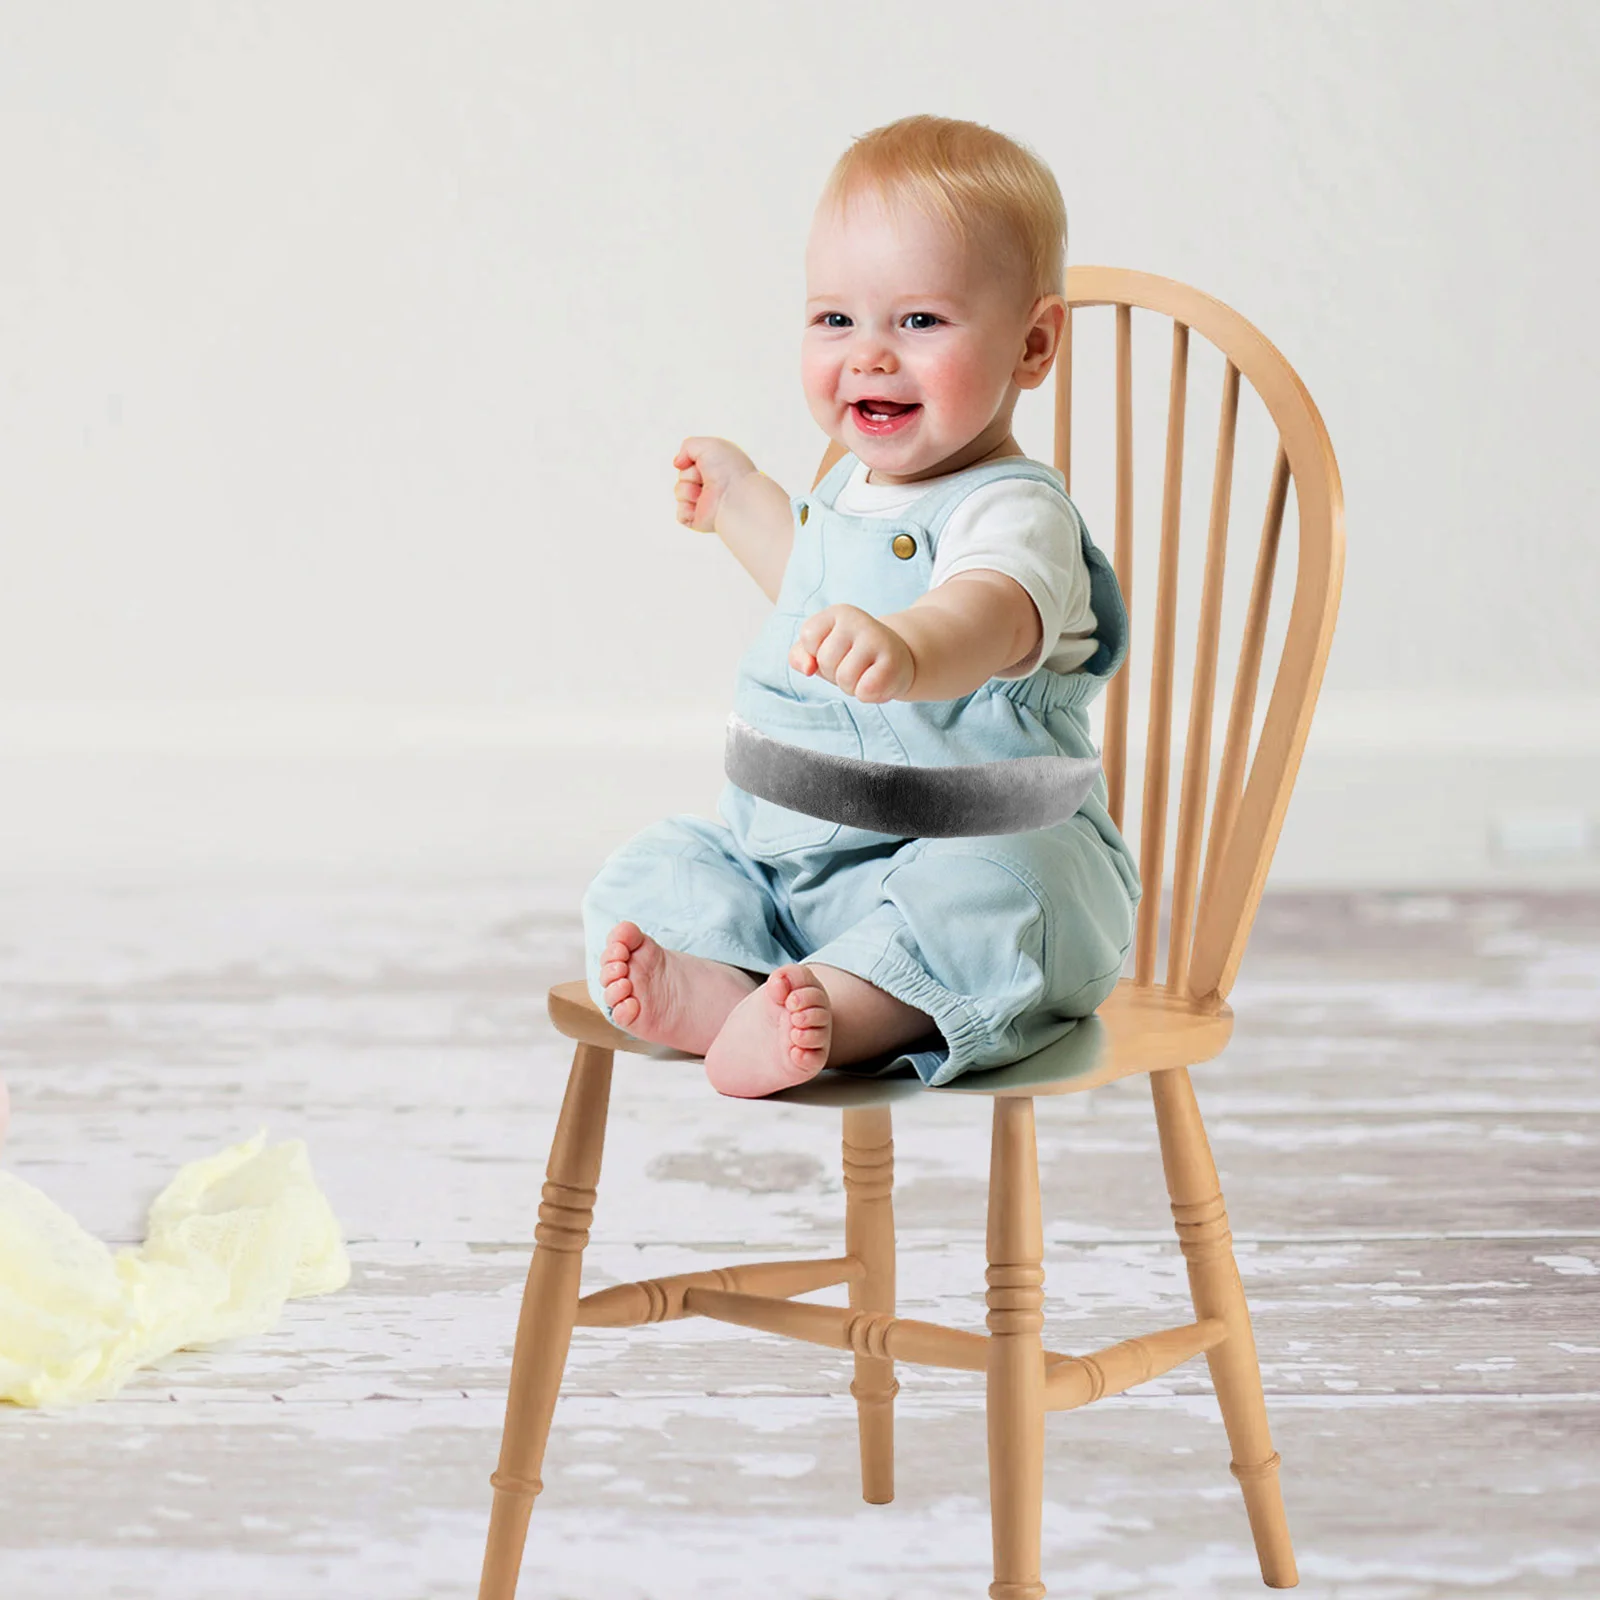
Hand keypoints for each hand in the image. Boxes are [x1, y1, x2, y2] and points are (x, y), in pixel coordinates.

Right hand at [673, 436, 759, 534]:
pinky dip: (687, 508)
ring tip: (705, 492)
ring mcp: (705, 503)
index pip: (692, 462)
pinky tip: (701, 506)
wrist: (735, 496)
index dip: (692, 460)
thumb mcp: (707, 445)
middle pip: (683, 475)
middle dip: (689, 474)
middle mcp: (711, 485)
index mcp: (716, 468)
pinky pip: (680, 513)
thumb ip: (688, 446)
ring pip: (680, 492)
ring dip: (688, 489)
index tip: (702, 461)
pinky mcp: (699, 519)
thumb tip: (678, 463)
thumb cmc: (729, 470)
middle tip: (705, 477)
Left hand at [790, 604, 915, 702]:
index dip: (817, 654)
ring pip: (844, 678)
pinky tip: (878, 682)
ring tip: (865, 675)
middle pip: (825, 661)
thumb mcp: (820, 651)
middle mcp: (858, 620)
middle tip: (854, 666)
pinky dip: (867, 695)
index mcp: (837, 612)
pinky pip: (864, 691)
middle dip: (834, 673)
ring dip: (851, 686)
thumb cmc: (852, 656)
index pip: (808, 637)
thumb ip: (799, 656)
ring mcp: (877, 639)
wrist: (897, 662)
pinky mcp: (892, 662)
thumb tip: (808, 668)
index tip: (836, 651)